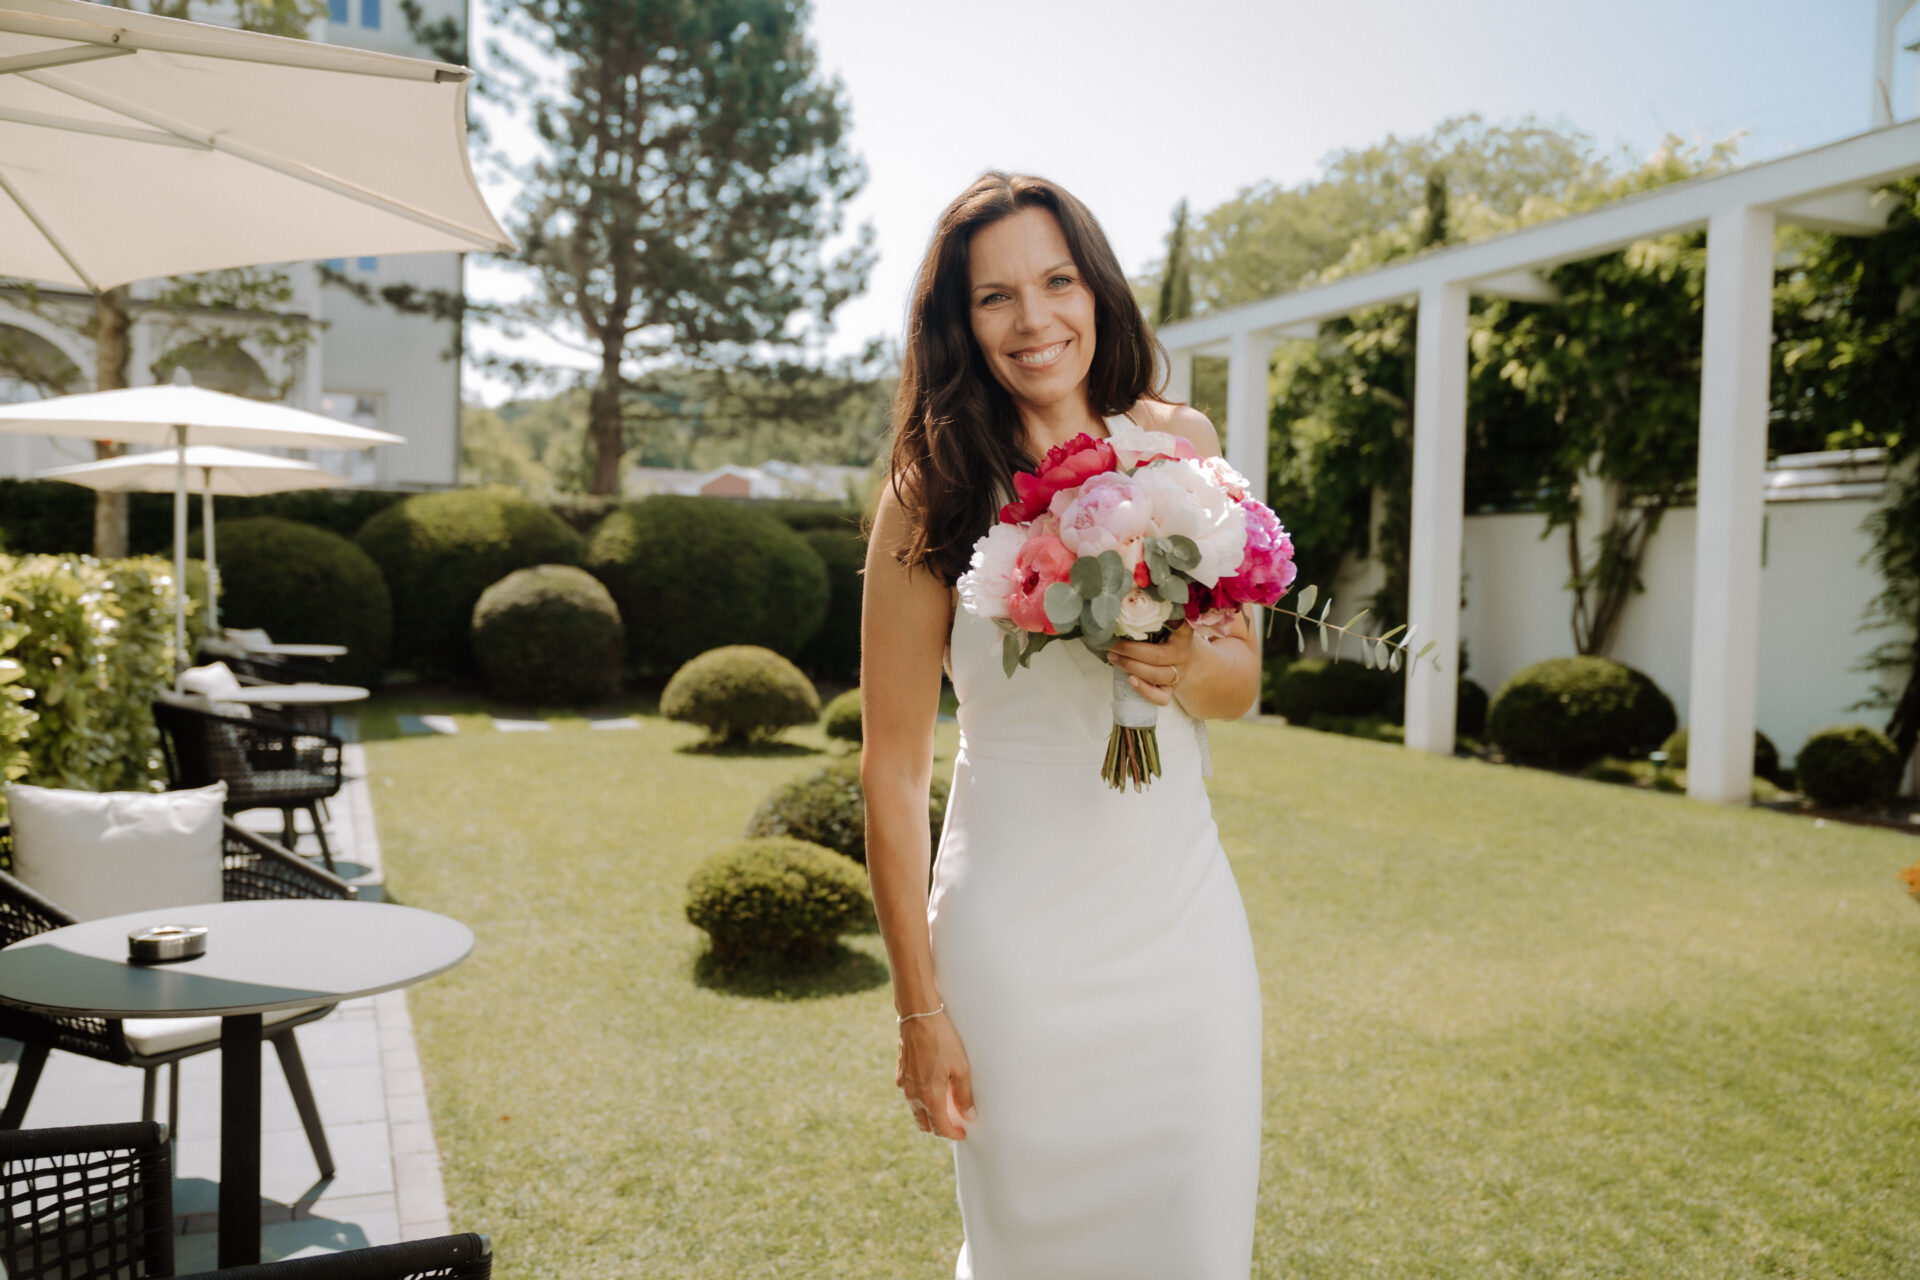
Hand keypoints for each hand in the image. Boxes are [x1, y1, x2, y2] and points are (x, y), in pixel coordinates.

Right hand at [897, 1010, 975, 1139]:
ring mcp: (905, 1085)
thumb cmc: (942, 1041)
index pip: (941, 1128)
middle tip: (954, 1123)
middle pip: (925, 1124)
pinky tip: (931, 1087)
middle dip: (939, 1128)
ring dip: (929, 1113)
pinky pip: (910, 1095)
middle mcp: (913, 1095)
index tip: (962, 1133)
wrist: (919, 1018)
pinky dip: (920, 1099)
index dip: (953, 1134)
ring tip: (945, 1105)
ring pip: (916, 1110)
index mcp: (929, 1097)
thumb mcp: (961, 1068)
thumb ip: (964, 1095)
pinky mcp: (901, 1073)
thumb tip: (969, 1115)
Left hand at [1106, 623, 1196, 707]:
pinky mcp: (1173, 689)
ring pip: (1156, 675)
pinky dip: (1144, 690)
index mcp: (1182, 633)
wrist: (1181, 657)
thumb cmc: (1165, 637)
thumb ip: (1150, 619)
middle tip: (1112, 645)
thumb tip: (1123, 608)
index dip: (1157, 624)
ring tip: (1113, 658)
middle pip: (1157, 655)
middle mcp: (1183, 653)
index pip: (1176, 625)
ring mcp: (1179, 673)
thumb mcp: (1163, 624)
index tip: (1136, 619)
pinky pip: (1161, 697)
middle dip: (1130, 651)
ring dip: (1130, 667)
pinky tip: (1130, 680)